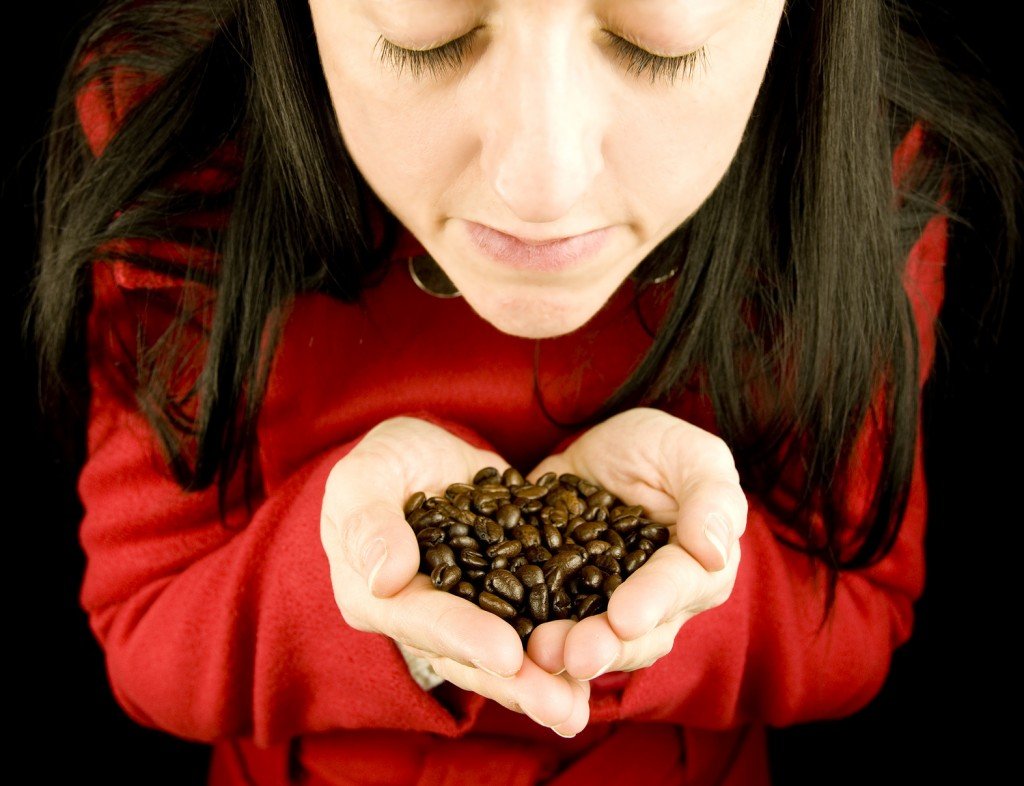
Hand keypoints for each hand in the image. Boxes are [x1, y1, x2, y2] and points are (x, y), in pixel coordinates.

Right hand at [320, 417, 590, 735]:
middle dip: (516, 683)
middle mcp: (424, 619)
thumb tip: (386, 578)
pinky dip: (566, 640)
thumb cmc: (383, 461)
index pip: (422, 620)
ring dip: (546, 678)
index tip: (507, 655)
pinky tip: (606, 660)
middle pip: (470, 656)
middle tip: (560, 708)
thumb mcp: (365, 478)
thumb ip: (369, 524)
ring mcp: (468, 611)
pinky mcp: (506, 595)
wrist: (425, 453)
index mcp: (378, 598)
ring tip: (583, 707)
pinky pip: (536, 622)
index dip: (464, 638)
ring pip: (507, 652)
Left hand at [523, 408, 747, 682]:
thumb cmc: (660, 448)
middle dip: (606, 646)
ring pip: (596, 640)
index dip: (652, 602)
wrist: (601, 451)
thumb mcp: (690, 454)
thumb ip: (711, 498)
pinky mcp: (564, 601)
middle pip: (638, 633)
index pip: (679, 586)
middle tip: (573, 655)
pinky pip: (550, 624)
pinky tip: (512, 642)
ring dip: (568, 652)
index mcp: (699, 567)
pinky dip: (533, 636)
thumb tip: (716, 551)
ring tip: (538, 652)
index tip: (624, 619)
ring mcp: (608, 606)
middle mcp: (658, 601)